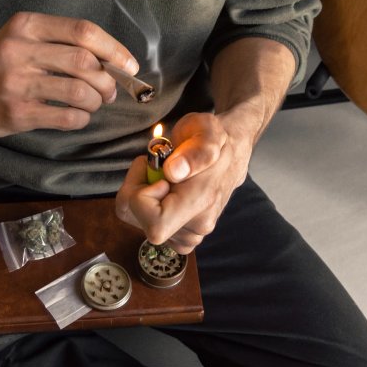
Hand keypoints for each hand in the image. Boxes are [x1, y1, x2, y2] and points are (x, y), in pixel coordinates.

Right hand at [0, 12, 137, 136]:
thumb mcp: (23, 37)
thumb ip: (61, 42)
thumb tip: (114, 62)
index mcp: (27, 25)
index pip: (83, 31)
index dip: (114, 49)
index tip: (129, 65)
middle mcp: (20, 50)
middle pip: (86, 63)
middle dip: (108, 80)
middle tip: (110, 90)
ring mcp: (16, 83)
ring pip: (80, 92)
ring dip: (97, 101)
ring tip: (94, 103)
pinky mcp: (15, 112)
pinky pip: (66, 116)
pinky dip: (82, 118)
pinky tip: (77, 115)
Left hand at [116, 112, 253, 254]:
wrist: (228, 150)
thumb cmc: (212, 137)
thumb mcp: (206, 130)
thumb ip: (195, 152)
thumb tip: (174, 172)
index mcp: (203, 202)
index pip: (156, 224)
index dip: (142, 198)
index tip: (155, 172)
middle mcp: (199, 225)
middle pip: (142, 223)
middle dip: (138, 192)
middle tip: (156, 169)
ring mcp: (191, 233)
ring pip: (141, 224)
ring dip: (142, 198)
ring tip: (162, 178)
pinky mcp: (184, 236)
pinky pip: (149, 229)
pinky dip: (147, 210)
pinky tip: (162, 193)